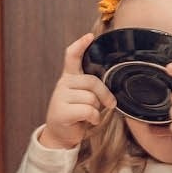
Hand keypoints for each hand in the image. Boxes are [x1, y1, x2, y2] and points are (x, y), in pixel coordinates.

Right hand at [39, 33, 114, 149]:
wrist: (60, 135)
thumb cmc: (76, 114)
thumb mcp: (82, 96)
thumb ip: (91, 86)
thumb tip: (111, 85)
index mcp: (69, 77)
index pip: (71, 56)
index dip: (80, 45)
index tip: (89, 37)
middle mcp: (63, 84)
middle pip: (92, 81)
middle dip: (104, 94)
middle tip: (110, 104)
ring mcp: (60, 97)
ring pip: (91, 98)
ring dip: (96, 110)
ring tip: (90, 115)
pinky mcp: (61, 112)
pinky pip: (88, 111)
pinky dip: (94, 118)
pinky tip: (90, 121)